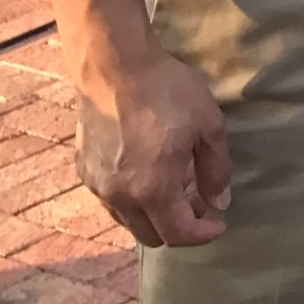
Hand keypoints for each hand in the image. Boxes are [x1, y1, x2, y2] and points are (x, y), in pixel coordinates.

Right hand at [75, 48, 230, 247]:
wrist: (115, 67)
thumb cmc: (167, 92)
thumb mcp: (209, 127)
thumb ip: (216, 170)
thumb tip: (218, 201)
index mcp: (153, 189)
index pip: (178, 234)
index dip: (203, 234)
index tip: (219, 223)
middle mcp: (120, 196)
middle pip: (151, 235)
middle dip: (179, 226)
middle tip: (200, 203)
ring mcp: (98, 185)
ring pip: (128, 220)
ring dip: (154, 214)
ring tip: (177, 187)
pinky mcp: (85, 170)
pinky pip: (111, 200)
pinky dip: (133, 199)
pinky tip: (149, 174)